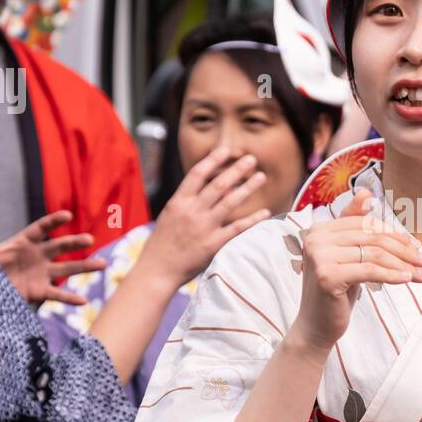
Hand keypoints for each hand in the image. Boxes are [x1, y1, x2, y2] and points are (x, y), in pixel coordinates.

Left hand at [0, 210, 106, 305]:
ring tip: (103, 264)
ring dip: (85, 267)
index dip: (54, 222)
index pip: (42, 228)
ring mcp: (42, 273)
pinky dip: (70, 298)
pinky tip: (83, 301)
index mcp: (24, 242)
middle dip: (74, 243)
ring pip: (67, 269)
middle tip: (89, 240)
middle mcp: (38, 255)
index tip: (68, 216)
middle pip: (59, 246)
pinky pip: (57, 294)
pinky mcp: (40, 291)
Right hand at [136, 145, 270, 288]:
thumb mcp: (170, 216)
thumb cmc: (162, 245)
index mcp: (178, 202)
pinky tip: (265, 212)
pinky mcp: (212, 244)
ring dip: (248, 187)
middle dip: (236, 169)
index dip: (213, 160)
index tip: (226, 150)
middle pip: (218, 184)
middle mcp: (192, 211)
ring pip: (230, 202)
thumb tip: (213, 189)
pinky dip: (253, 219)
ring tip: (261, 177)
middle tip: (252, 159)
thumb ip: (188, 202)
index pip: (197, 174)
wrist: (156, 271)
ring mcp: (203, 227)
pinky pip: (237, 228)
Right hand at [286, 189, 421, 354]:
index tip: (415, 246)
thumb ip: (355, 227)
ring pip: (374, 254)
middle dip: (402, 250)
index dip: (393, 234)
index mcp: (319, 229)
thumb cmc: (336, 292)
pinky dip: (393, 275)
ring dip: (403, 264)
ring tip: (421, 274)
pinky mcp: (327, 276)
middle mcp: (315, 238)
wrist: (316, 326)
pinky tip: (408, 280)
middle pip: (371, 238)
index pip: (365, 224)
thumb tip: (366, 191)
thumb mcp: (348, 256)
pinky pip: (370, 271)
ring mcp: (319, 256)